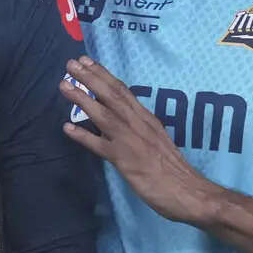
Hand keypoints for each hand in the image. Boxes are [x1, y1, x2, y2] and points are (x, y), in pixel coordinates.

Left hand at [61, 56, 223, 225]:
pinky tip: (67, 128)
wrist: (188, 192)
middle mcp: (138, 124)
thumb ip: (140, 129)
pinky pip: (100, 146)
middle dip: (90, 78)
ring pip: (103, 115)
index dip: (103, 75)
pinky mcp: (125, 160)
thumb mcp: (157, 139)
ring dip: (82, 99)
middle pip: (112, 96)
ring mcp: (130, 141)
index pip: (123, 91)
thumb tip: (124, 121)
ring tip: (64, 85)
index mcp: (147, 118)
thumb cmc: (174, 170)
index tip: (87, 61)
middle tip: (71, 62)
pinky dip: (83, 136)